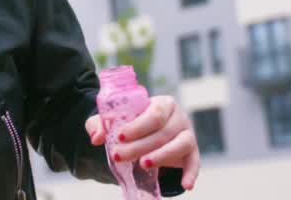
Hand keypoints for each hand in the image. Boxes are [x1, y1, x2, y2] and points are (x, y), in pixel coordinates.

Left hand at [85, 96, 199, 191]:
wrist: (146, 135)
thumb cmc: (131, 125)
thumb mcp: (114, 123)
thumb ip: (101, 125)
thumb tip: (96, 138)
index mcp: (162, 104)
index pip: (154, 113)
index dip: (138, 126)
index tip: (120, 137)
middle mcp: (178, 117)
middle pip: (163, 131)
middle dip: (140, 145)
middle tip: (120, 156)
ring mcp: (187, 134)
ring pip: (181, 144)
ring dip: (162, 156)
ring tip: (143, 165)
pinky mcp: (192, 152)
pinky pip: (195, 162)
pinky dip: (191, 173)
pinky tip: (186, 186)